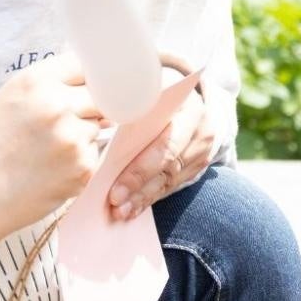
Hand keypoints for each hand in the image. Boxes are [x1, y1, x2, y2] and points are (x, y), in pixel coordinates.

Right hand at [0, 56, 105, 281]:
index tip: (77, 89)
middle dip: (88, 107)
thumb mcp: (11, 98)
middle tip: (60, 124)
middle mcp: (56, 105)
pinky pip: (95, 153)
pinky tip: (52, 167)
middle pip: (100, 95)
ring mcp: (72, 137)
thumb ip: (50, 84)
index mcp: (35, 81)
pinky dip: (80, 159)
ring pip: (99, 125)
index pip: (84, 65)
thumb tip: (95, 79)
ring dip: (83, 134)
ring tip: (48, 149)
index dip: (85, 79)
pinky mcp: (83, 167)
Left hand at [110, 63, 215, 220]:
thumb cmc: (153, 91)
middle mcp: (201, 131)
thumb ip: (129, 103)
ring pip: (170, 180)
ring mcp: (202, 151)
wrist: (181, 95)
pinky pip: (172, 185)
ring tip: (120, 211)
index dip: (140, 169)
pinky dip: (151, 197)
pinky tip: (134, 208)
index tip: (115, 187)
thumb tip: (98, 121)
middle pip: (168, 166)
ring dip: (143, 198)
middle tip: (115, 203)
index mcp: (189, 108)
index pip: (165, 145)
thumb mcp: (144, 89)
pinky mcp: (198, 165)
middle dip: (139, 187)